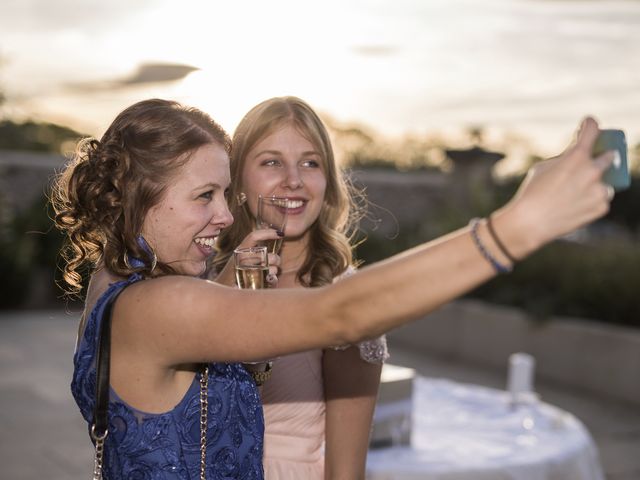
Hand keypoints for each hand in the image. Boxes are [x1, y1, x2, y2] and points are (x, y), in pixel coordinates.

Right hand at [214, 229, 281, 286]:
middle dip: (276, 258)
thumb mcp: (242, 261)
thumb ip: (256, 253)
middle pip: (266, 254)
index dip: (268, 233)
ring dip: (274, 270)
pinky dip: (273, 280)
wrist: (223, 294)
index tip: (280, 233)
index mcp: (240, 251)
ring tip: (270, 274)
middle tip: (277, 263)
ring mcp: (244, 271)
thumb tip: (275, 245)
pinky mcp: (249, 283)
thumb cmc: (235, 275)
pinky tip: (269, 281)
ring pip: (269, 267)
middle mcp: (241, 258)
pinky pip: (269, 279)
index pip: (254, 236)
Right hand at [494, 117, 614, 257]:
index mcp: (577, 157)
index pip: (592, 130)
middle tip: (596, 158)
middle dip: (603, 154)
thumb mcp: (544, 167)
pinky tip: (574, 206)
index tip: (589, 124)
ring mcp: (600, 191)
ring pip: (605, 182)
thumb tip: (576, 151)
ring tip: (575, 193)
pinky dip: (591, 201)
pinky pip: (601, 199)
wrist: (530, 223)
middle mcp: (593, 171)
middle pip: (609, 155)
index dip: (590, 124)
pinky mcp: (602, 208)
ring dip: (596, 183)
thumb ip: (565, 158)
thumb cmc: (532, 193)